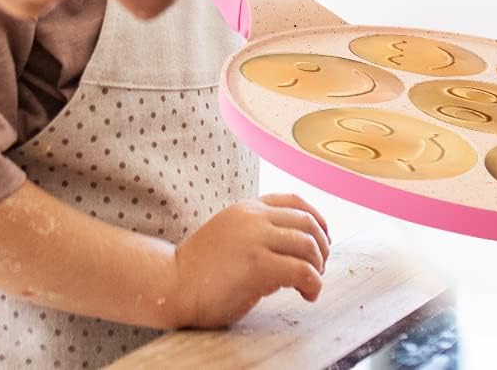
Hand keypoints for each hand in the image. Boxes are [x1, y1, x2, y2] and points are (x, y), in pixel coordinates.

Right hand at [168, 194, 330, 328]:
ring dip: (318, 267)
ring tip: (311, 284)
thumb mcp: (230, 233)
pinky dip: (313, 284)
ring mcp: (255, 240)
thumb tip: (293, 248)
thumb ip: (257, 232)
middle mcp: (253, 218)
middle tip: (319, 268)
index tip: (323, 239)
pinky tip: (307, 294)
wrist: (173, 284)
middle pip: (307, 222)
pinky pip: (302, 271)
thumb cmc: (200, 268)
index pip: (295, 201)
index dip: (317, 219)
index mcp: (247, 207)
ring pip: (308, 245)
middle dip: (322, 246)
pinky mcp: (257, 266)